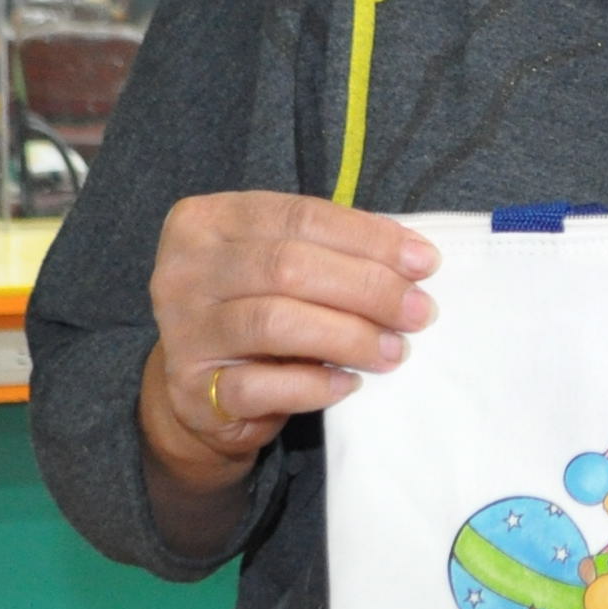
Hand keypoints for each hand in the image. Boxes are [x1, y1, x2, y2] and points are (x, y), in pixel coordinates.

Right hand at [139, 191, 438, 486]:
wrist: (196, 392)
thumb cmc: (253, 311)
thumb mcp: (281, 265)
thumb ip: (331, 251)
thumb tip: (414, 260)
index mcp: (207, 220)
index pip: (299, 217)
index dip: (368, 238)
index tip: (424, 262)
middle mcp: (184, 269)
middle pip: (288, 267)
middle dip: (367, 288)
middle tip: (418, 312)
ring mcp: (182, 330)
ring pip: (275, 322)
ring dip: (349, 336)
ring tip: (394, 351)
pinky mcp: (191, 389)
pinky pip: (262, 386)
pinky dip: (315, 384)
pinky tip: (350, 383)